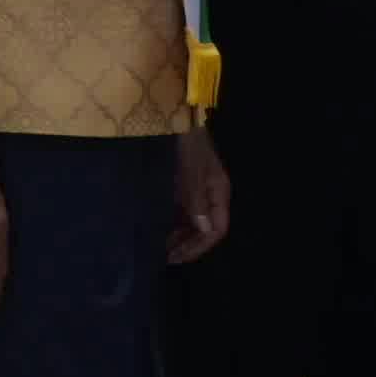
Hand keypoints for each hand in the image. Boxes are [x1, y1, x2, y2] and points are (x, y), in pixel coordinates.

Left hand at [169, 128, 230, 265]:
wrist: (179, 117)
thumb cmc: (189, 143)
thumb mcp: (192, 170)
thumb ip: (196, 199)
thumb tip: (203, 229)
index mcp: (218, 193)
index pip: (217, 230)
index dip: (199, 246)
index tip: (179, 257)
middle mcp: (210, 196)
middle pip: (204, 229)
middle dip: (187, 246)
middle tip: (165, 259)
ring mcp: (197, 190)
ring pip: (191, 222)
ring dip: (178, 236)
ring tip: (159, 249)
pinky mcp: (183, 185)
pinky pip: (180, 210)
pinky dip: (170, 222)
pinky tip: (156, 229)